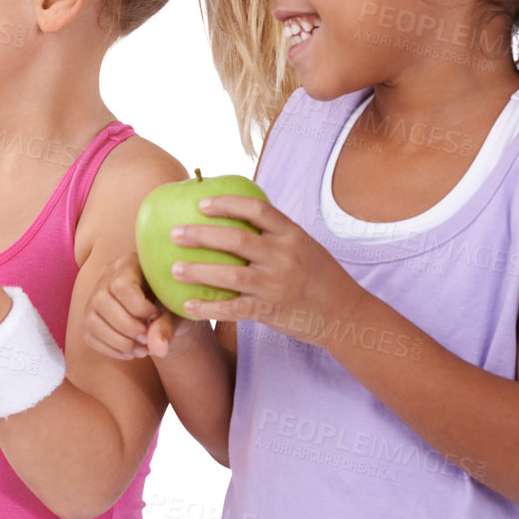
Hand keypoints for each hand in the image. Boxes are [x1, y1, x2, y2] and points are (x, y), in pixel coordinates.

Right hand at [81, 251, 208, 359]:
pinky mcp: (90, 316)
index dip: (138, 307)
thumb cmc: (171, 305)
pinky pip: (90, 335)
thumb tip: (158, 349)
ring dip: (118, 341)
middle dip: (127, 326)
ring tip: (142, 350)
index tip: (156, 316)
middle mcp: (106, 276)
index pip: (121, 284)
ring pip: (92, 320)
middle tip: (148, 338)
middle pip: (101, 300)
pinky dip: (111, 349)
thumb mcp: (176, 311)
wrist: (163, 313)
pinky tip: (130, 352)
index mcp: (129, 263)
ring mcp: (94, 296)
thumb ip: (168, 327)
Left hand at [168, 194, 365, 342]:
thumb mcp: (304, 246)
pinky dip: (209, 308)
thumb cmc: (319, 276)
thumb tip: (236, 215)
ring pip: (230, 274)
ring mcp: (277, 284)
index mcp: (292, 234)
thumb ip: (275, 233)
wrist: (345, 314)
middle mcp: (284, 256)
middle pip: (236, 238)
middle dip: (201, 234)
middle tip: (174, 233)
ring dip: (198, 271)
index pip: (257, 209)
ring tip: (174, 269)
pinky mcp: (271, 311)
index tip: (201, 204)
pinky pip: (234, 309)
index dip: (226, 203)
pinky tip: (188, 306)